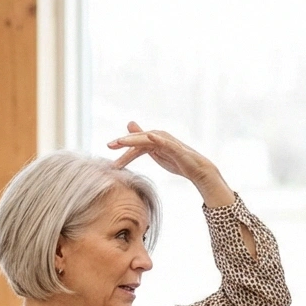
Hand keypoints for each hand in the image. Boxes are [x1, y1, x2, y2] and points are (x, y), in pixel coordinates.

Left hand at [107, 122, 224, 186]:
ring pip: (148, 139)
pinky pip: (165, 142)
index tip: (108, 148)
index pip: (135, 142)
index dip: (122, 145)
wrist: (197, 169)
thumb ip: (142, 146)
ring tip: (121, 141)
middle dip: (124, 141)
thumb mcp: (156, 154)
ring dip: (134, 139)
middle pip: (138, 139)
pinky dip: (157, 139)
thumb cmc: (176, 162)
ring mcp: (168, 141)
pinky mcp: (175, 148)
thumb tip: (129, 135)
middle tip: (109, 145)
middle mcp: (160, 137)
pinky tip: (148, 137)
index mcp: (154, 140)